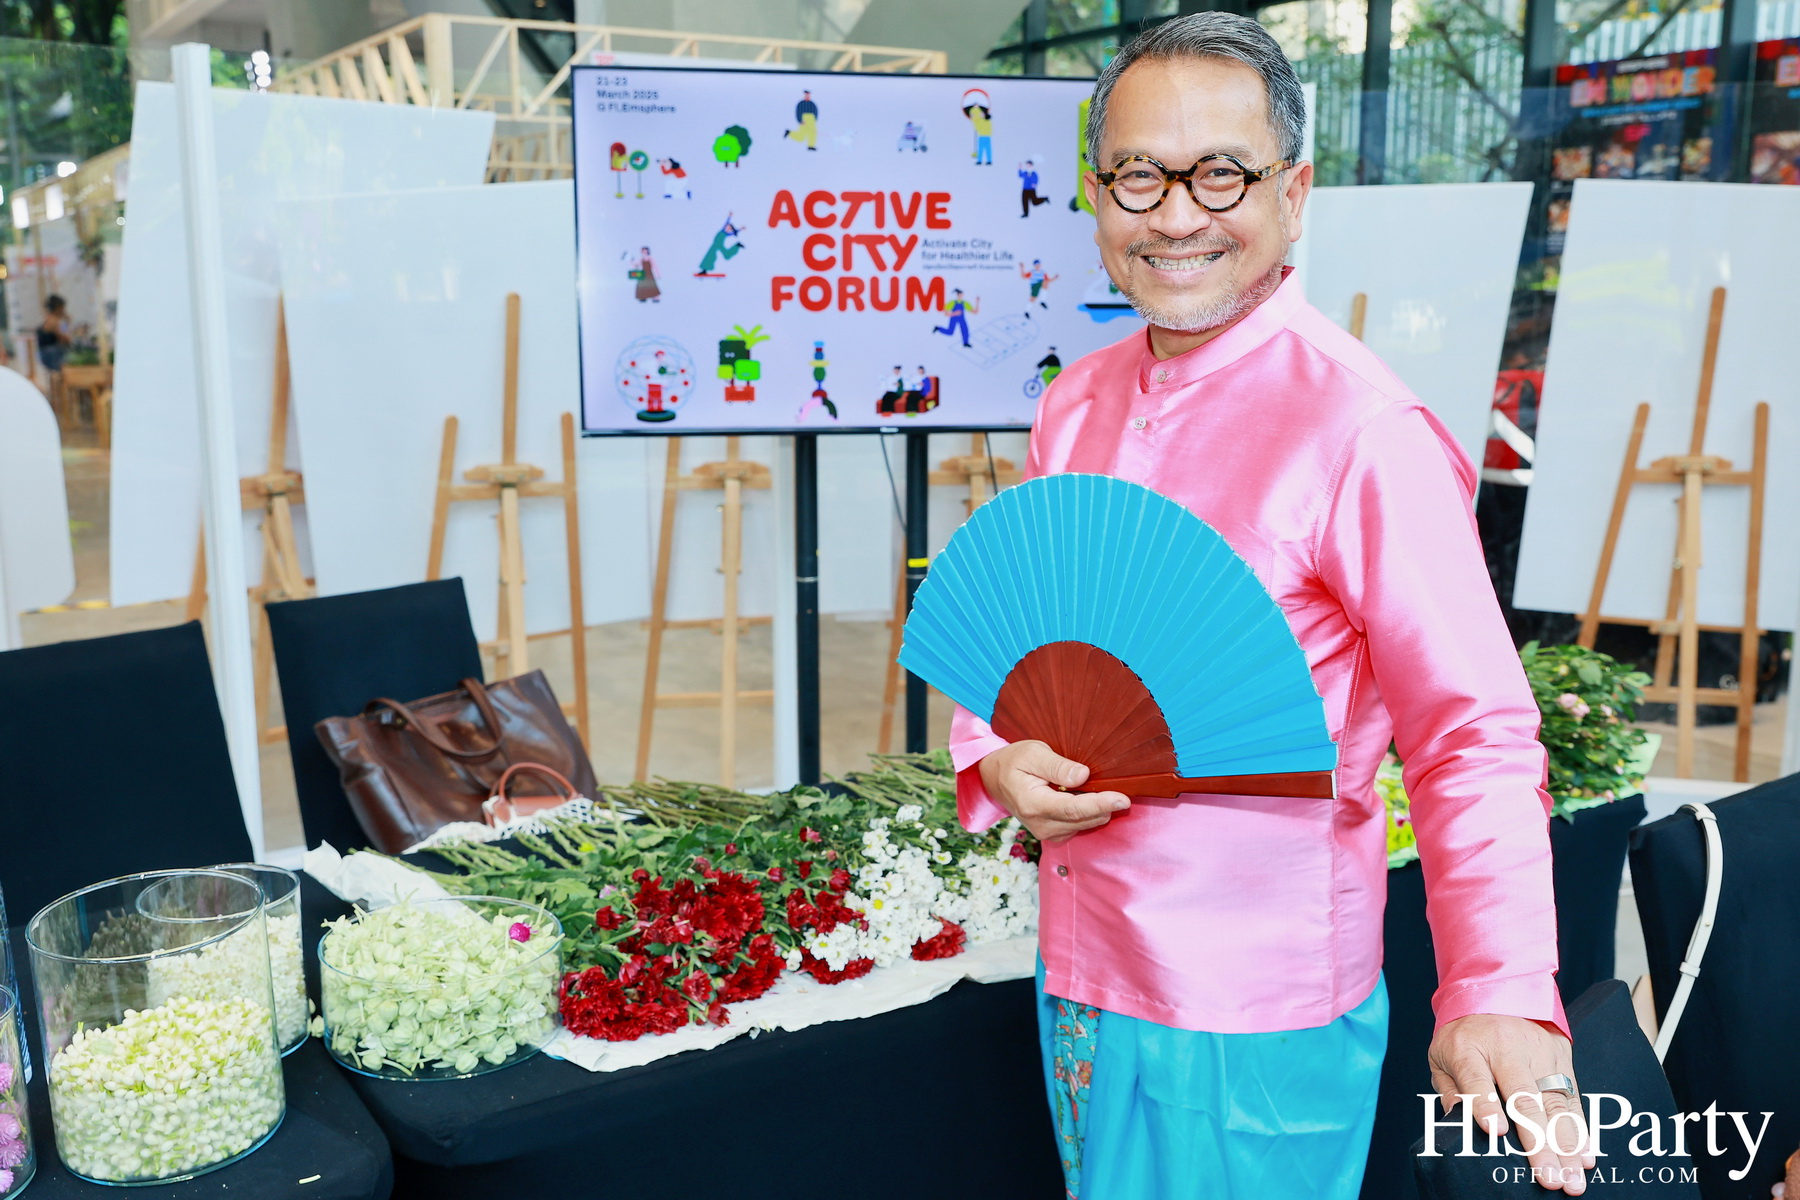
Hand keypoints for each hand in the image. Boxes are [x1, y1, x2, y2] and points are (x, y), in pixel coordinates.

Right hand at [976, 740, 1129, 842]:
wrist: (994, 780)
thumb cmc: (1014, 762)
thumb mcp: (1033, 753)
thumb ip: (1057, 765)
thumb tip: (1083, 775)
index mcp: (1033, 804)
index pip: (1074, 809)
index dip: (1101, 804)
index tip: (1123, 799)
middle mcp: (1041, 825)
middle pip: (1084, 820)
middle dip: (1105, 805)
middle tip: (1117, 786)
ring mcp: (1047, 833)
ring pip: (1086, 825)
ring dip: (1098, 808)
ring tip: (1095, 787)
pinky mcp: (1054, 834)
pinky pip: (1081, 826)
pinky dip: (1089, 813)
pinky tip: (1084, 796)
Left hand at [1430, 1014, 1593, 1193]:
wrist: (1496, 989)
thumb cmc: (1464, 1033)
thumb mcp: (1441, 1054)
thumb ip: (1448, 1090)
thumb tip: (1456, 1123)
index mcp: (1468, 1047)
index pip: (1476, 1078)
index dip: (1486, 1104)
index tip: (1496, 1132)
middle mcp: (1507, 1049)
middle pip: (1523, 1097)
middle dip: (1538, 1141)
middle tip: (1548, 1178)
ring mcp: (1538, 1052)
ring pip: (1555, 1102)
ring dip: (1566, 1145)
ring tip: (1572, 1178)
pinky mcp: (1561, 1057)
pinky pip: (1572, 1097)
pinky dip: (1580, 1130)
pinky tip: (1584, 1157)